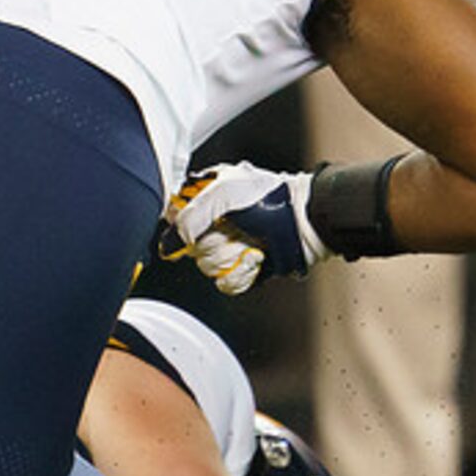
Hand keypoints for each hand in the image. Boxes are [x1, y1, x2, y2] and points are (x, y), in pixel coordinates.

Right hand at [160, 161, 319, 293]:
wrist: (306, 222)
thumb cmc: (272, 199)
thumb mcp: (223, 193)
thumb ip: (189, 216)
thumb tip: (169, 243)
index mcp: (208, 197)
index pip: (175, 217)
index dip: (185, 224)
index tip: (202, 222)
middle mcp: (216, 223)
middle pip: (190, 246)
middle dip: (215, 240)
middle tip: (234, 228)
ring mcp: (229, 246)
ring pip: (207, 266)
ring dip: (231, 256)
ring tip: (250, 241)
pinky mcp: (243, 268)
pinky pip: (225, 283)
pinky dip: (241, 274)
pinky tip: (255, 258)